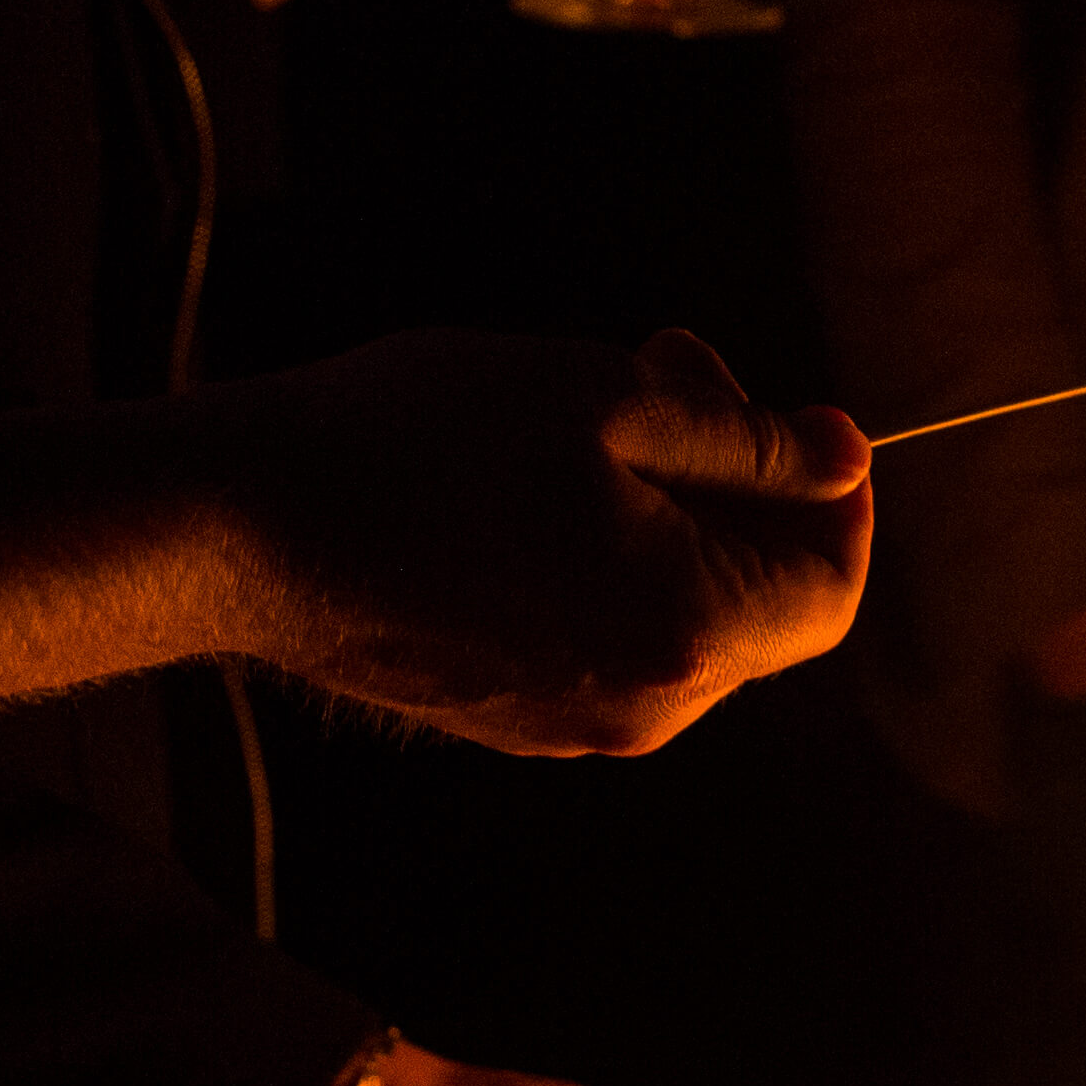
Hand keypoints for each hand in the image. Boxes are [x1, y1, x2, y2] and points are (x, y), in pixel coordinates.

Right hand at [230, 326, 868, 755]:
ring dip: (676, 510)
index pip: (828, 591)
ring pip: (684, 617)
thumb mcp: (605, 401)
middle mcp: (644, 707)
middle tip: (677, 362)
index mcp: (684, 634)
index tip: (800, 417)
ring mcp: (572, 723)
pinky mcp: (510, 715)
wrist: (236, 524)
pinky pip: (611, 636)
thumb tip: (849, 459)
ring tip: (599, 403)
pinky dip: (615, 557)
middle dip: (745, 482)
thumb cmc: (420, 442)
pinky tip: (544, 475)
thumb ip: (745, 441)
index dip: (835, 501)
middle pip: (761, 607)